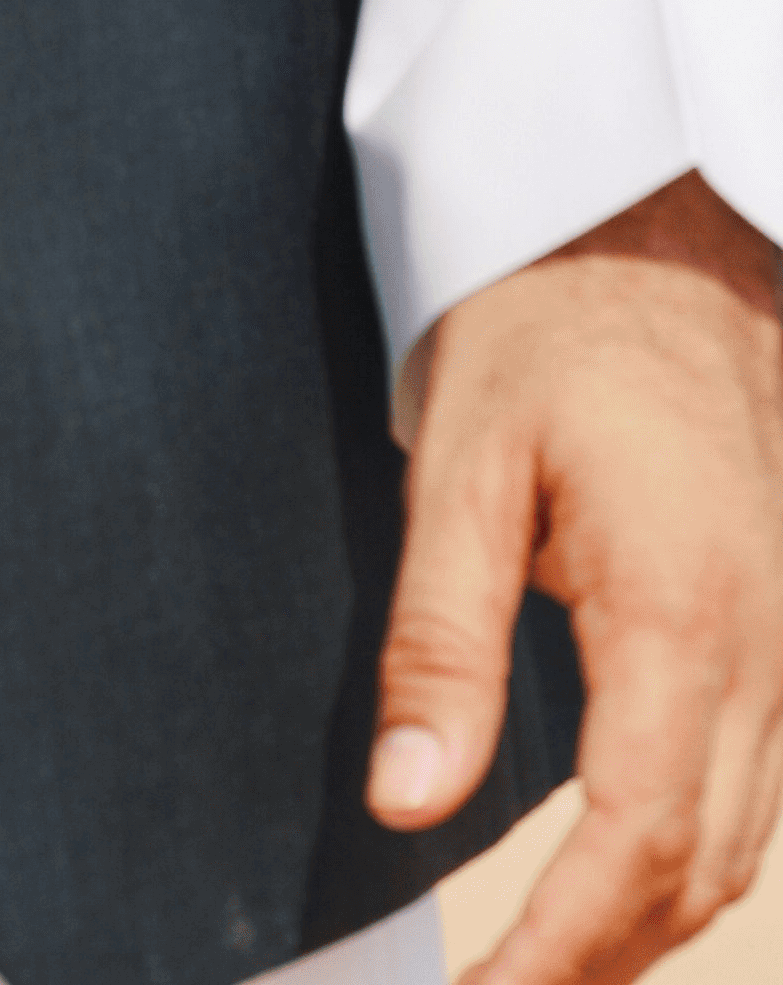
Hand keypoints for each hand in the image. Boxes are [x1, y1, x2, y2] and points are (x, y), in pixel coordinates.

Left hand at [371, 169, 782, 981]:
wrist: (659, 242)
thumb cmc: (550, 332)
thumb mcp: (461, 466)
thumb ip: (442, 644)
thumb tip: (408, 804)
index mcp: (684, 613)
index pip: (634, 843)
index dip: (559, 948)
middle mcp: (766, 654)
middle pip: (698, 869)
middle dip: (599, 960)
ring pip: (739, 846)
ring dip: (646, 923)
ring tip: (535, 969)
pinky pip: (755, 792)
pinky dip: (684, 859)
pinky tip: (607, 879)